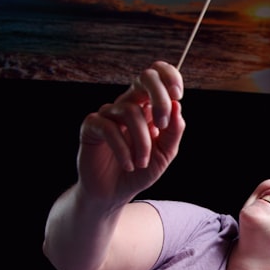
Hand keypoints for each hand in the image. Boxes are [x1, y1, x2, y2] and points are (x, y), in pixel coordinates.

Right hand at [77, 61, 184, 203]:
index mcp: (148, 107)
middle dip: (159, 97)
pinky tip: (128, 165)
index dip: (169, 76)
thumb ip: (173, 132)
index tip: (178, 94)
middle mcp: (129, 105)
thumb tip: (177, 106)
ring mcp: (109, 114)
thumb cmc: (140, 171)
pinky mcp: (91, 126)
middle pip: (144, 78)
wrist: (114, 193)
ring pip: (130, 111)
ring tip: (142, 163)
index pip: (157, 76)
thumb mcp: (165, 154)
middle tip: (163, 124)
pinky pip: (109, 128)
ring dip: (142, 141)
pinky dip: (122, 149)